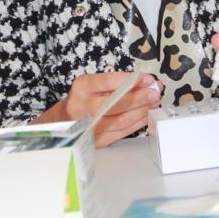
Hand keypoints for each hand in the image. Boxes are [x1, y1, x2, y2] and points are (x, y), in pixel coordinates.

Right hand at [34, 72, 162, 147]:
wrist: (62, 122)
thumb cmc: (83, 99)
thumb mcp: (92, 85)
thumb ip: (115, 83)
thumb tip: (146, 82)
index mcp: (81, 87)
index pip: (108, 82)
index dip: (130, 80)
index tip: (147, 78)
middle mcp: (82, 107)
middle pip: (116, 103)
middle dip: (139, 97)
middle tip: (156, 92)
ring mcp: (89, 126)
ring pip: (121, 120)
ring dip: (141, 111)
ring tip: (154, 103)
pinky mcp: (96, 141)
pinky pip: (121, 132)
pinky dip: (137, 124)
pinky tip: (146, 116)